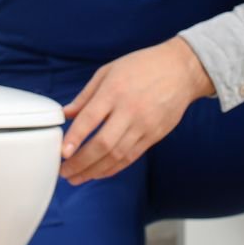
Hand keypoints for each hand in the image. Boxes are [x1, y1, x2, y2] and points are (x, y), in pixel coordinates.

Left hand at [60, 37, 214, 184]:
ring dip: (94, 170)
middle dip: (81, 162)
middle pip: (103, 144)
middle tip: (64, 172)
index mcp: (114, 91)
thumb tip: (66, 114)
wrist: (181, 70)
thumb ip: (86, 95)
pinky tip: (98, 173)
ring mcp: (144, 125)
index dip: (75, 138)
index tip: (62, 152)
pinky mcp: (154, 135)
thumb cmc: (143, 66)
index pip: (90, 119)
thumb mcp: (109, 71)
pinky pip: (131, 157)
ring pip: (116, 155)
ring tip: (77, 178)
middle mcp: (129, 110)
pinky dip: (113, 168)